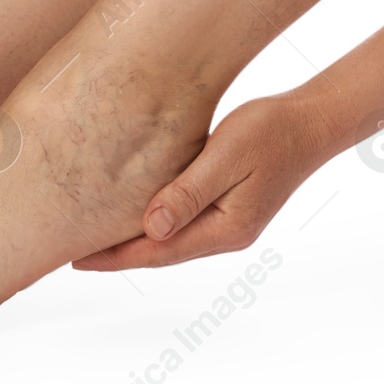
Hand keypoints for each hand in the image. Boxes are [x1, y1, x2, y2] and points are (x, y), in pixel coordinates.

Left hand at [72, 93, 333, 270]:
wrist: (311, 123)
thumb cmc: (270, 132)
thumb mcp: (226, 157)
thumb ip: (189, 194)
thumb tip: (152, 228)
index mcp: (226, 228)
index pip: (159, 251)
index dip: (116, 257)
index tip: (77, 259)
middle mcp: (228, 234)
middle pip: (162, 253)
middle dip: (118, 255)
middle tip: (72, 254)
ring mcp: (231, 224)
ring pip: (172, 241)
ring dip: (136, 242)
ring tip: (96, 240)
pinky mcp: (231, 208)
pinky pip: (185, 224)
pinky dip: (156, 225)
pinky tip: (137, 217)